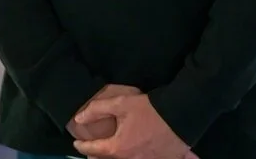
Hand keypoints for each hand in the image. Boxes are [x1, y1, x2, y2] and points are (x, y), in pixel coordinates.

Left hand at [72, 93, 194, 158]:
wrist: (180, 114)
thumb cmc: (150, 109)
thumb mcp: (122, 103)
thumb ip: (98, 109)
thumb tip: (79, 118)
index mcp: (117, 148)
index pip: (94, 149)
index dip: (82, 145)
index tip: (75, 143)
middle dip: (97, 156)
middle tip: (91, 153)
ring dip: (115, 157)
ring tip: (114, 152)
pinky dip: (142, 157)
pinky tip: (142, 152)